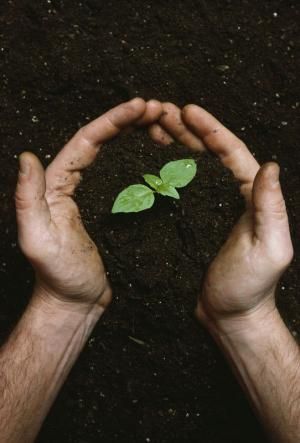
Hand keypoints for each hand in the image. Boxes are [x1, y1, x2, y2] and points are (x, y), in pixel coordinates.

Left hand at [15, 98, 162, 313]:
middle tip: (159, 109)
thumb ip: (28, 199)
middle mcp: (73, 184)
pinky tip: (159, 155)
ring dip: (137, 135)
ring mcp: (94, 195)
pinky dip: (142, 161)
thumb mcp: (37, 239)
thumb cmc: (58, 275)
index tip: (140, 106)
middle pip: (102, 140)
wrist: (75, 302)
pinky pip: (126, 177)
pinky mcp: (110, 209)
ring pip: (115, 154)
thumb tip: (27, 157)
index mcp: (56, 185)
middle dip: (129, 120)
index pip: (85, 141)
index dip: (112, 120)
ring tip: (164, 124)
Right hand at [153, 103, 293, 332]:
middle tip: (161, 111)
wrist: (229, 315)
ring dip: (173, 145)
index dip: (211, 129)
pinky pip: (176, 191)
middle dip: (186, 129)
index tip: (189, 110)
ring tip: (152, 126)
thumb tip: (269, 166)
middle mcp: (229, 197)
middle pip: (207, 154)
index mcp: (250, 197)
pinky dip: (163, 173)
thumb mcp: (270, 249)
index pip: (232, 153)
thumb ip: (271, 209)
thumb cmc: (251, 286)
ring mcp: (207, 208)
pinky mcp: (189, 222)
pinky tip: (148, 161)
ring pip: (189, 168)